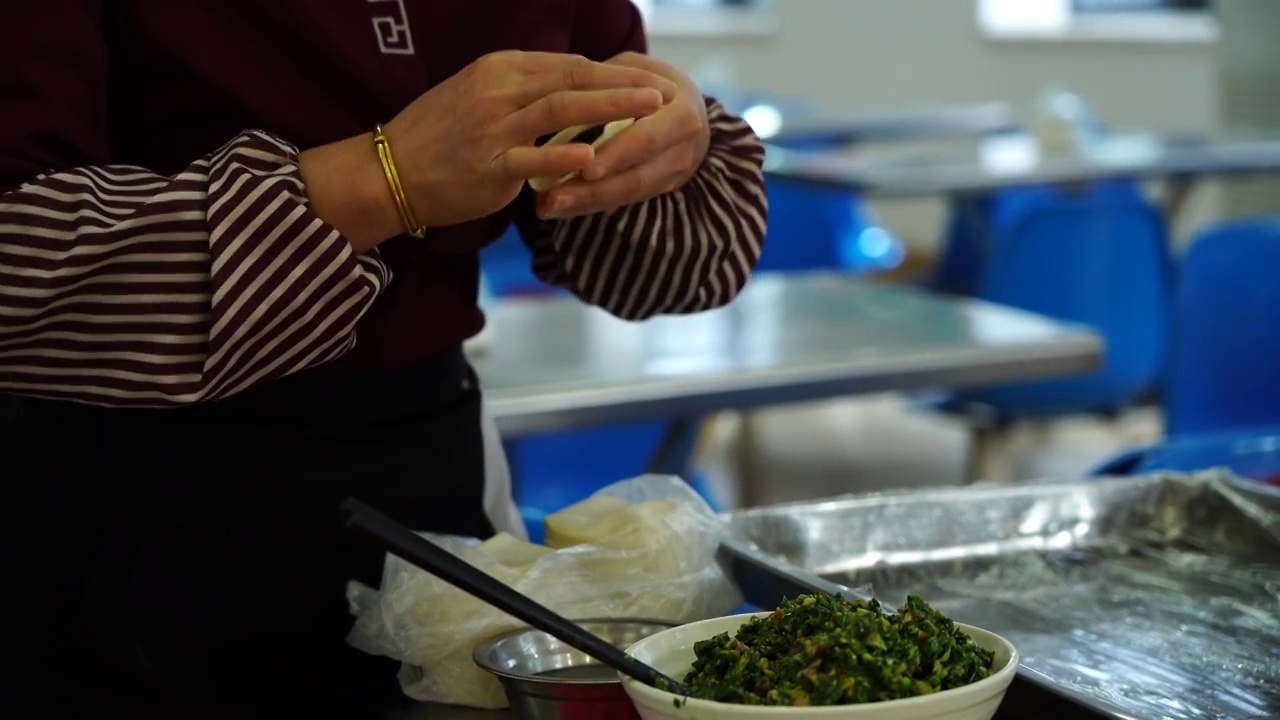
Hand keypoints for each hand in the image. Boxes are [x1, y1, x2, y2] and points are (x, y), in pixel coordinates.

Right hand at [385, 51, 677, 229]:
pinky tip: (595, 159)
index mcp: (499, 70)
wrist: (387, 171)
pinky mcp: (488, 166)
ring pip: (561, 111)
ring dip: (610, 110)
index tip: (646, 80)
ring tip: (648, 114)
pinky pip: (533, 159)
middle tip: (663, 94)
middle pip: (572, 80)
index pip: (567, 65)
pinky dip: (565, 158)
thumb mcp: (478, 97)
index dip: (611, 73)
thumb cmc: (437, 138)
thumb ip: (522, 92)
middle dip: (622, 86)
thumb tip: (569, 88)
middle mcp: (498, 90)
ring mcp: (493, 128)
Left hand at [535, 52, 709, 219]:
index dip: (616, 154)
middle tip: (554, 198)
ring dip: (585, 203)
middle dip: (594, 191)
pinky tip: (556, 208)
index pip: (647, 139)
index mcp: (680, 114)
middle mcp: (681, 150)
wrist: (690, 110)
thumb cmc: (649, 82)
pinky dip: (587, 205)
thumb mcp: (633, 69)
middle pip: (636, 177)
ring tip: (548, 207)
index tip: (585, 168)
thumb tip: (558, 92)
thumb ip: (604, 82)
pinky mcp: (658, 190)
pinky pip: (621, 201)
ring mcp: (672, 175)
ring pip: (626, 195)